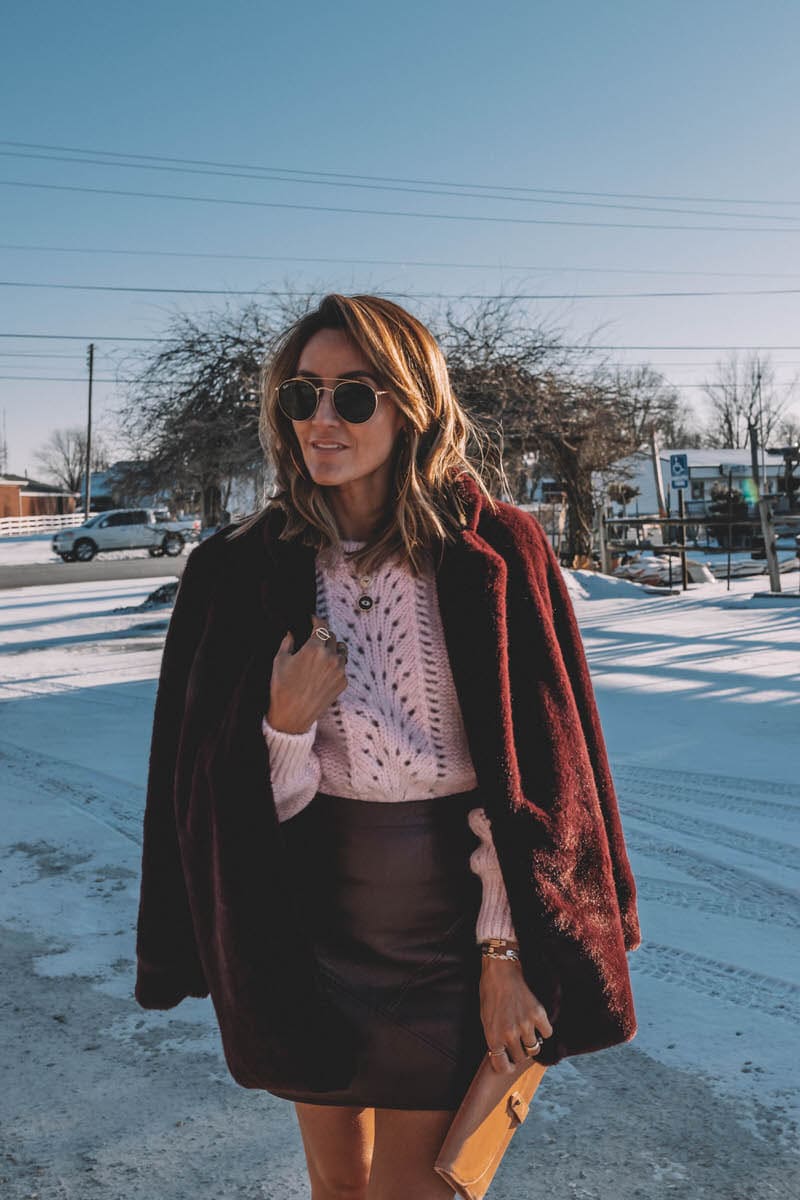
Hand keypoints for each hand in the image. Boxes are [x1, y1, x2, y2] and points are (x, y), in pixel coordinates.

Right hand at [266, 613, 347, 733]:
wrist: (292, 716)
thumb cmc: (282, 688)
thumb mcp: (279, 661)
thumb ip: (287, 642)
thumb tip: (291, 633)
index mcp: (314, 648)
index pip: (322, 625)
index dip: (317, 620)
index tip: (312, 619)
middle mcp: (330, 657)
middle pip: (332, 636)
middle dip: (323, 635)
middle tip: (314, 639)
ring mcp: (339, 671)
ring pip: (342, 650)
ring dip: (333, 648)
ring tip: (322, 654)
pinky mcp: (343, 683)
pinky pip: (343, 667)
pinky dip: (335, 665)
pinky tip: (323, 671)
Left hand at [479, 955, 552, 1073]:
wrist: (500, 971)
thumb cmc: (490, 994)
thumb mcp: (485, 1019)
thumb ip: (495, 1038)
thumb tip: (504, 1054)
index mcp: (493, 1037)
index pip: (502, 1066)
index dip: (506, 1066)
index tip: (508, 1062)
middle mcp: (509, 1034)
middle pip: (520, 1058)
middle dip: (519, 1052)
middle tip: (518, 1042)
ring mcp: (525, 1025)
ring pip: (534, 1048)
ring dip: (531, 1042)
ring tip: (527, 1032)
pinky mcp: (538, 1014)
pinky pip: (547, 1033)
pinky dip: (543, 1030)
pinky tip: (537, 1022)